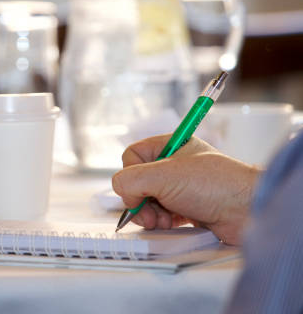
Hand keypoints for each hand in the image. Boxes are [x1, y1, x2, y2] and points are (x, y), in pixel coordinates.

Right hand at [112, 135, 261, 244]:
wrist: (249, 211)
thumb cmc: (216, 185)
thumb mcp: (164, 176)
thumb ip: (131, 180)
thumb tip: (121, 191)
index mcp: (170, 146)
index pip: (133, 155)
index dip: (130, 174)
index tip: (139, 189)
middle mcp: (174, 165)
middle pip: (137, 181)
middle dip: (139, 200)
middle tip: (149, 212)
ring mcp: (181, 187)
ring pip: (148, 200)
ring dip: (150, 213)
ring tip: (163, 220)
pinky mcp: (188, 208)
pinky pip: (162, 214)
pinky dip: (161, 222)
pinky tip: (172, 225)